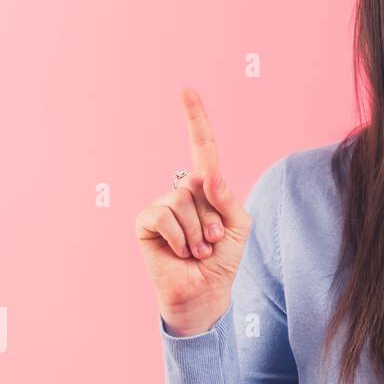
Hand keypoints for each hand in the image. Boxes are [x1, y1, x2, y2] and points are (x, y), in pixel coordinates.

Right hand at [134, 88, 251, 335]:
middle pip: (200, 182)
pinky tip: (182, 252)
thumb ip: (226, 197)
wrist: (205, 292)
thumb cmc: (223, 259)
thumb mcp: (238, 225)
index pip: (202, 148)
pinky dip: (180, 236)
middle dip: (214, 216)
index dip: (195, 119)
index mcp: (207, 188)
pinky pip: (164, 214)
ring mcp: (162, 205)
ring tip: (198, 250)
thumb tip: (205, 174)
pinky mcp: (145, 222)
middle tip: (212, 242)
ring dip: (199, 231)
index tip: (187, 90)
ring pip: (183, 199)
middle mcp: (183, 191)